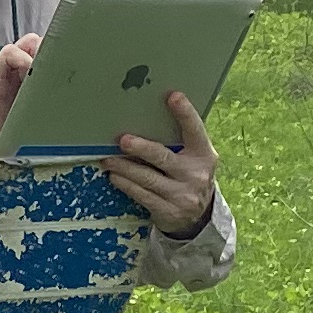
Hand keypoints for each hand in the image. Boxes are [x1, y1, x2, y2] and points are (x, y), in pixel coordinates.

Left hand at [106, 90, 218, 239]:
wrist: (198, 216)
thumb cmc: (189, 176)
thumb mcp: (193, 158)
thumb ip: (179, 141)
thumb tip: (145, 117)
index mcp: (204, 155)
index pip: (195, 130)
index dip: (185, 113)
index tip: (173, 96)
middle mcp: (195, 174)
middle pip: (163, 157)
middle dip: (141, 148)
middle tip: (123, 140)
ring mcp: (182, 195)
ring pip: (147, 178)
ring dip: (124, 167)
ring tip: (108, 159)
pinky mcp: (168, 211)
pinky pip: (141, 195)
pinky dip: (126, 184)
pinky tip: (115, 176)